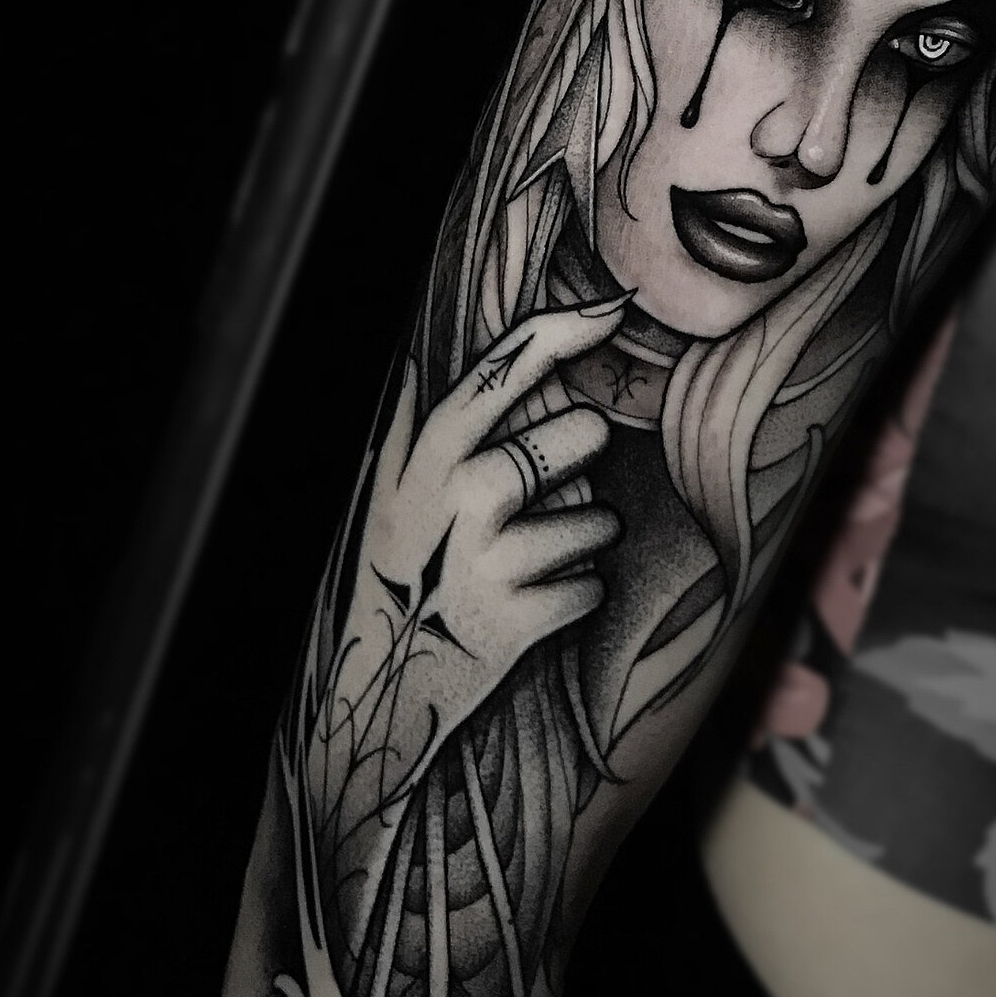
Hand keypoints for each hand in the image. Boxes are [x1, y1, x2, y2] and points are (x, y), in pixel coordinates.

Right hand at [339, 298, 628, 768]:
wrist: (380, 691)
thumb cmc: (400, 574)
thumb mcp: (390, 494)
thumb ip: (419, 426)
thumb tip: (419, 350)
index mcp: (425, 458)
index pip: (499, 372)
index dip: (560, 332)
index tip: (615, 305)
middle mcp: (458, 498)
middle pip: (575, 436)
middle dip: (580, 458)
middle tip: (539, 497)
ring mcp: (489, 561)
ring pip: (597, 516)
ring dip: (582, 538)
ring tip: (526, 563)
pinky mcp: (519, 621)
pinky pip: (593, 586)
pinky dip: (575, 596)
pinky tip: (528, 606)